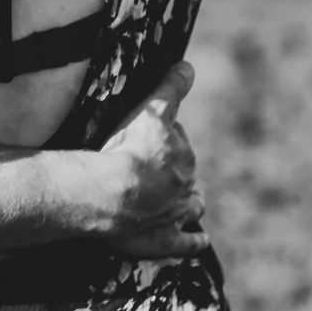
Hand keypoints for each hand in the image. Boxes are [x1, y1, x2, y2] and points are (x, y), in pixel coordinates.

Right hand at [86, 61, 210, 258]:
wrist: (110, 193)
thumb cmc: (127, 149)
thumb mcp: (150, 111)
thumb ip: (170, 89)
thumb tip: (189, 67)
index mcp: (182, 155)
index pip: (177, 140)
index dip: (164, 137)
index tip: (150, 136)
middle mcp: (184, 186)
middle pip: (183, 173)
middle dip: (174, 169)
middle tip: (154, 167)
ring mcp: (175, 215)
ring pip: (192, 207)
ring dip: (190, 203)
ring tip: (186, 201)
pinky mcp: (163, 240)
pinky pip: (185, 244)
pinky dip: (194, 242)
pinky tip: (200, 241)